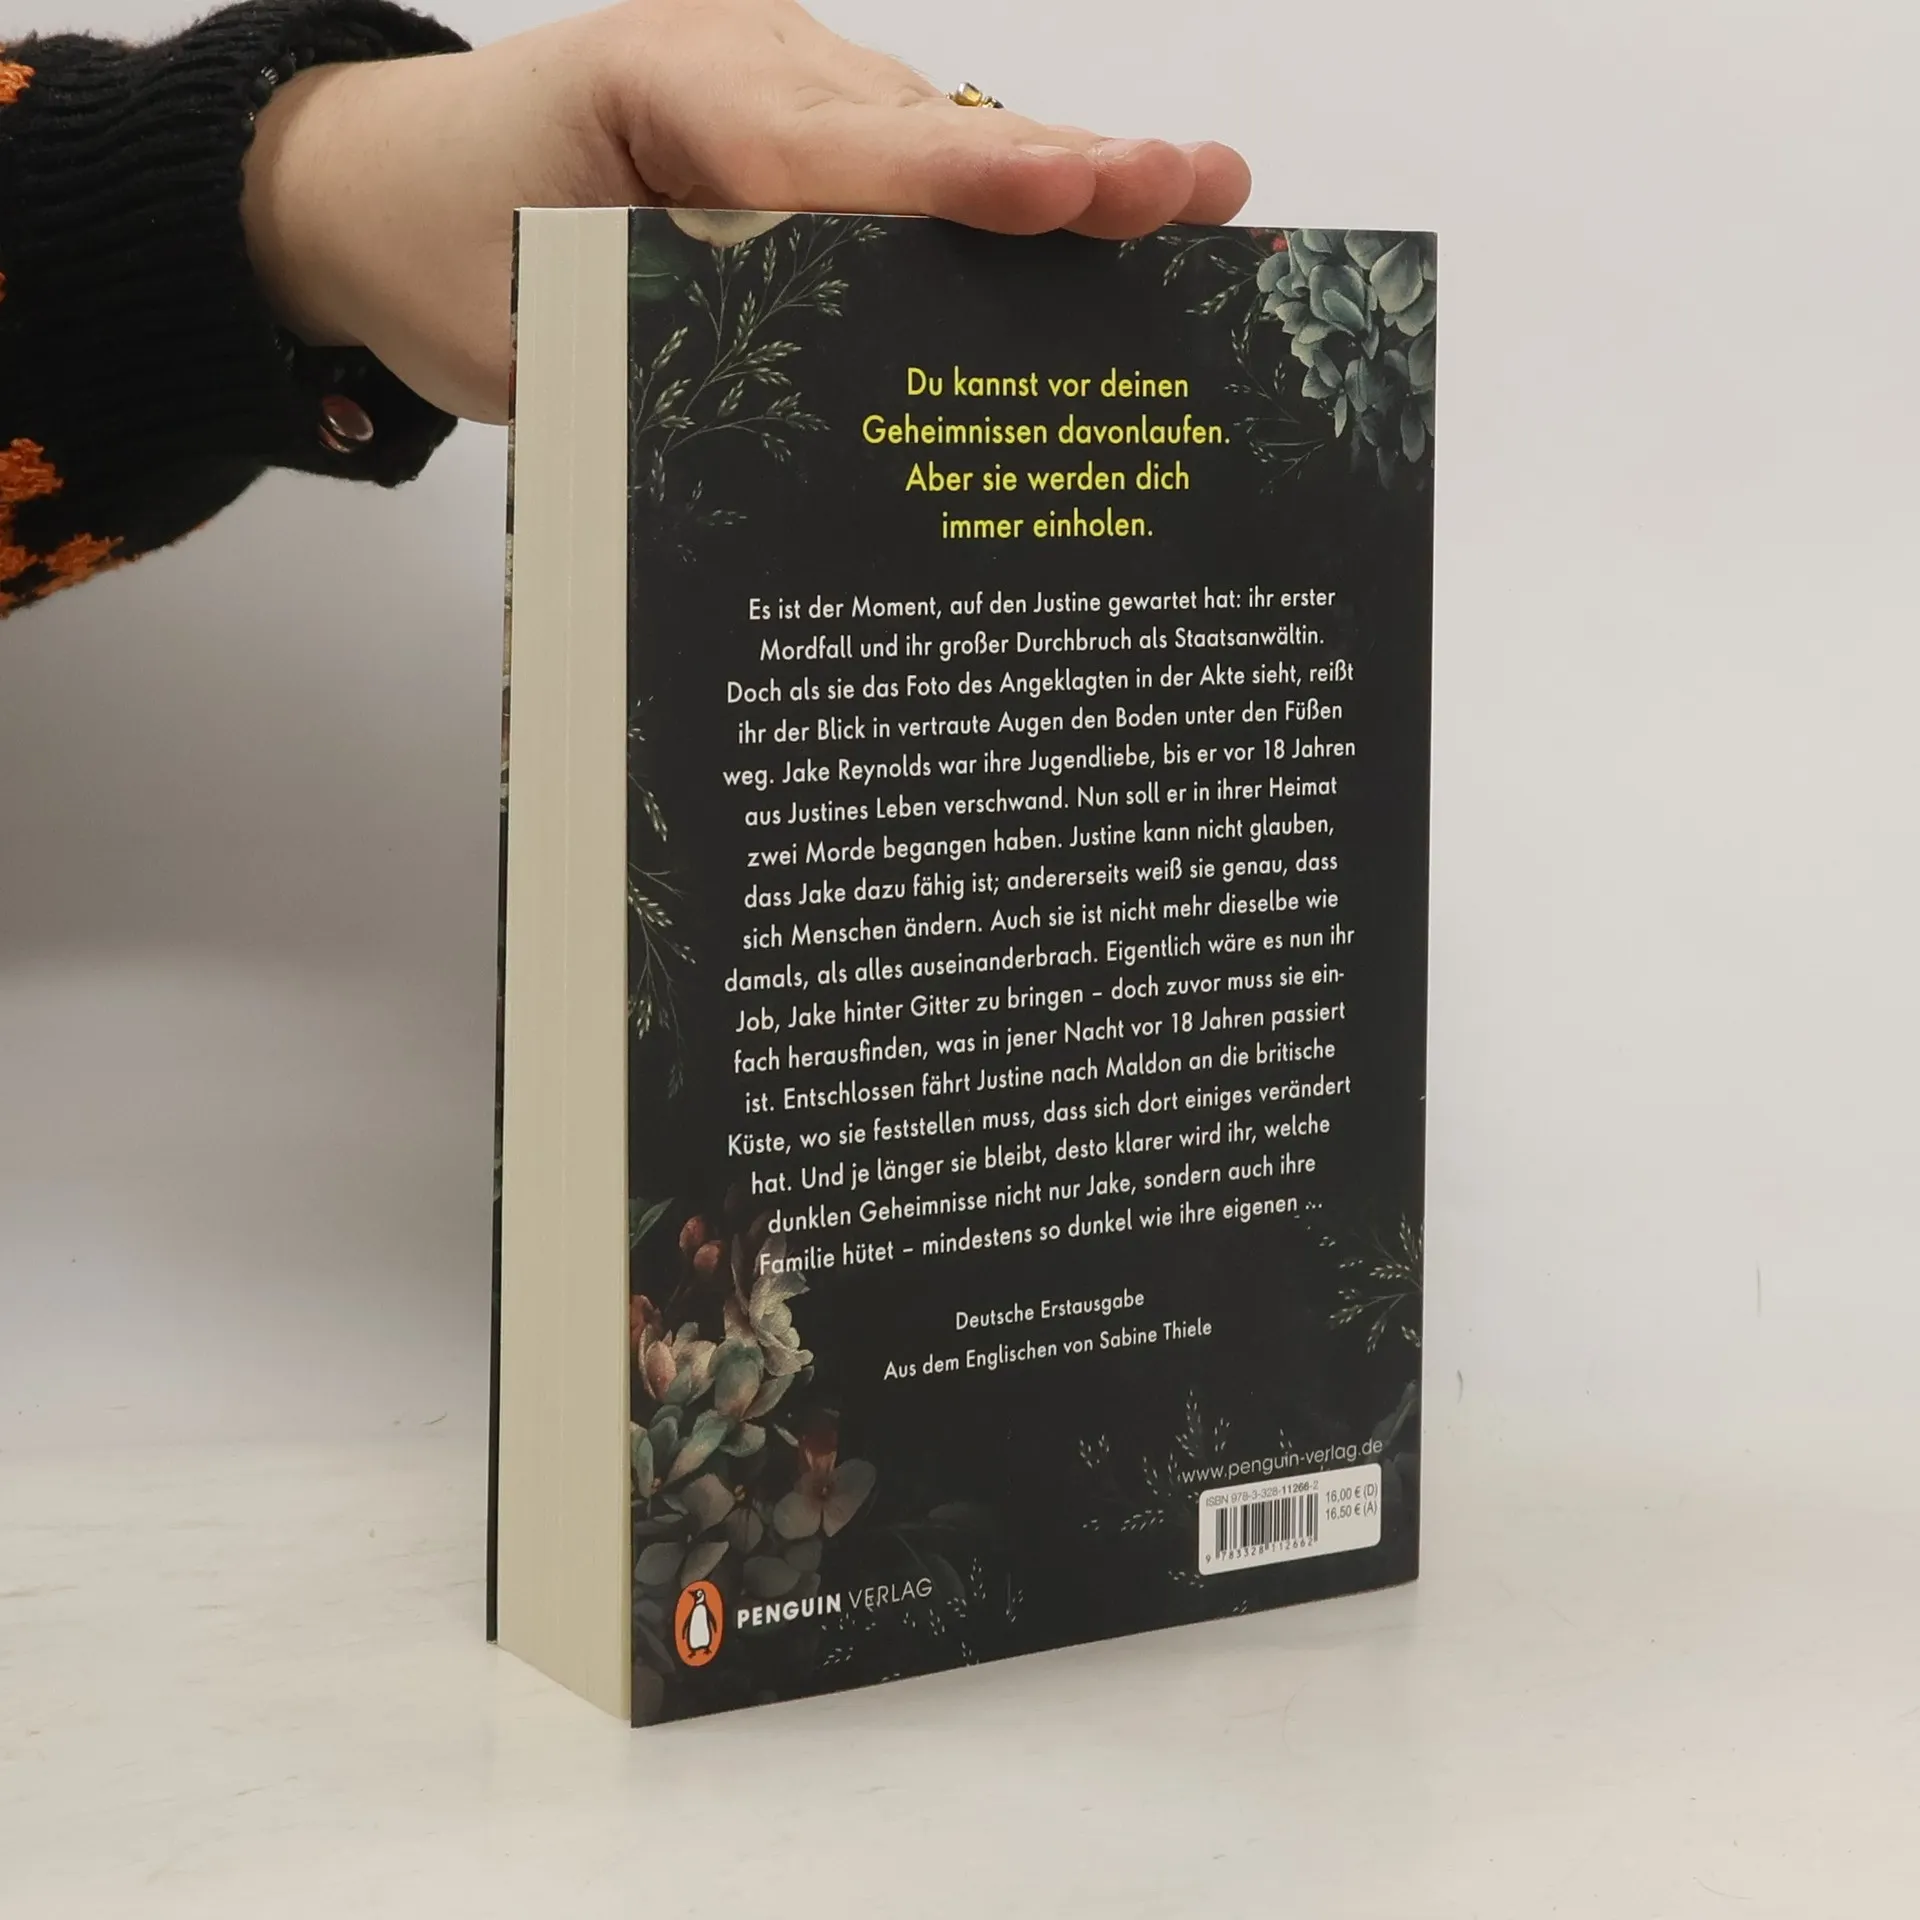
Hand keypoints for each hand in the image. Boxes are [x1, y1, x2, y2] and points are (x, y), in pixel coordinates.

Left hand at [241, 0, 1251, 423]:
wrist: (374, 178)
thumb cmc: (435, 250)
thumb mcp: (526, 333)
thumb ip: (665, 354)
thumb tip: (822, 421)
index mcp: (655, 95)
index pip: (827, 151)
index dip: (959, 184)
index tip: (1074, 197)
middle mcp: (738, 63)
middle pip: (919, 124)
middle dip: (1063, 163)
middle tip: (1198, 186)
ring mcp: (772, 78)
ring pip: (930, 132)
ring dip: (1054, 177)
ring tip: (1189, 201)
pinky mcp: (790, 115)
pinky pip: (905, 152)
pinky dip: (994, 195)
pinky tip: (1093, 220)